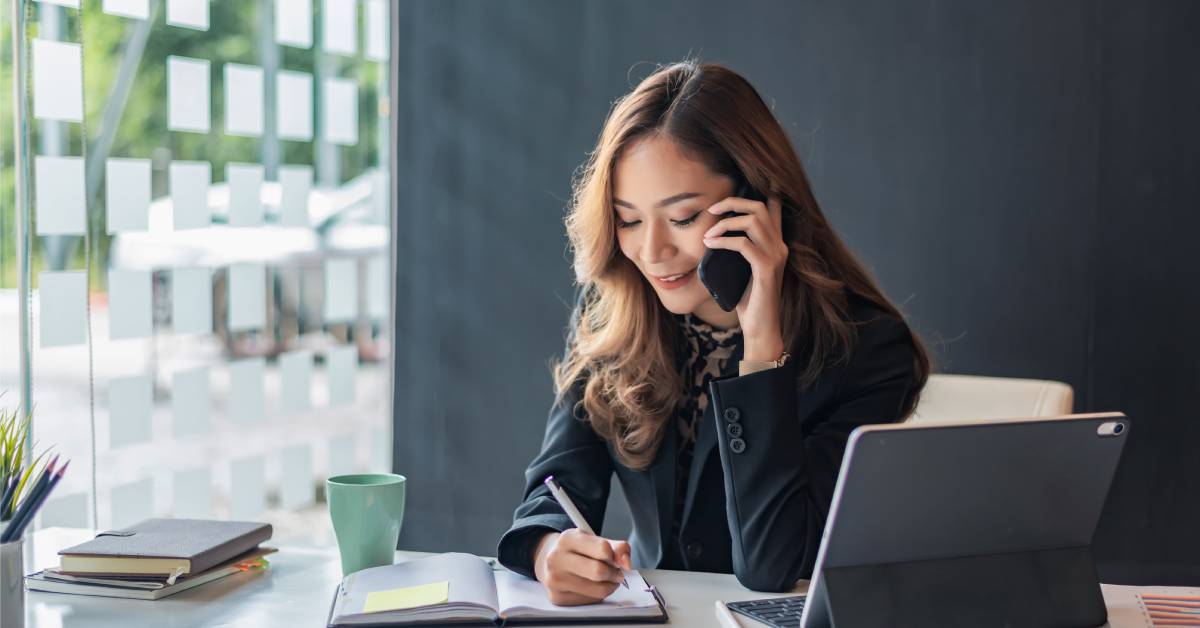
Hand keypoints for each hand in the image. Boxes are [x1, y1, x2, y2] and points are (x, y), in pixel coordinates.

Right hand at [532, 529, 632, 605]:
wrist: (551, 561)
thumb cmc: (577, 550)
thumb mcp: (594, 540)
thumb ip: (617, 547)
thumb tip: (627, 563)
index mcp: (567, 539)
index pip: (603, 549)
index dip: (616, 556)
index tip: (616, 559)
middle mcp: (556, 558)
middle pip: (599, 572)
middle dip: (614, 574)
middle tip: (616, 572)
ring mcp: (554, 580)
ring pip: (598, 590)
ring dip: (609, 586)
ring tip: (605, 579)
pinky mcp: (557, 598)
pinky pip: (590, 601)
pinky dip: (597, 595)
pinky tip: (590, 586)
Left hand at [702, 193, 787, 360]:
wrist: (760, 327)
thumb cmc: (748, 300)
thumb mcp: (741, 269)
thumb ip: (737, 250)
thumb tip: (711, 234)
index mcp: (776, 244)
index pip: (773, 208)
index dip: (756, 192)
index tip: (730, 194)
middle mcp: (780, 246)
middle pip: (759, 206)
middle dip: (733, 202)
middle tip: (712, 210)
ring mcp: (776, 257)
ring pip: (752, 221)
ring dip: (725, 223)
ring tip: (708, 234)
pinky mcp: (767, 269)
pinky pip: (743, 244)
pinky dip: (724, 241)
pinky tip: (710, 245)